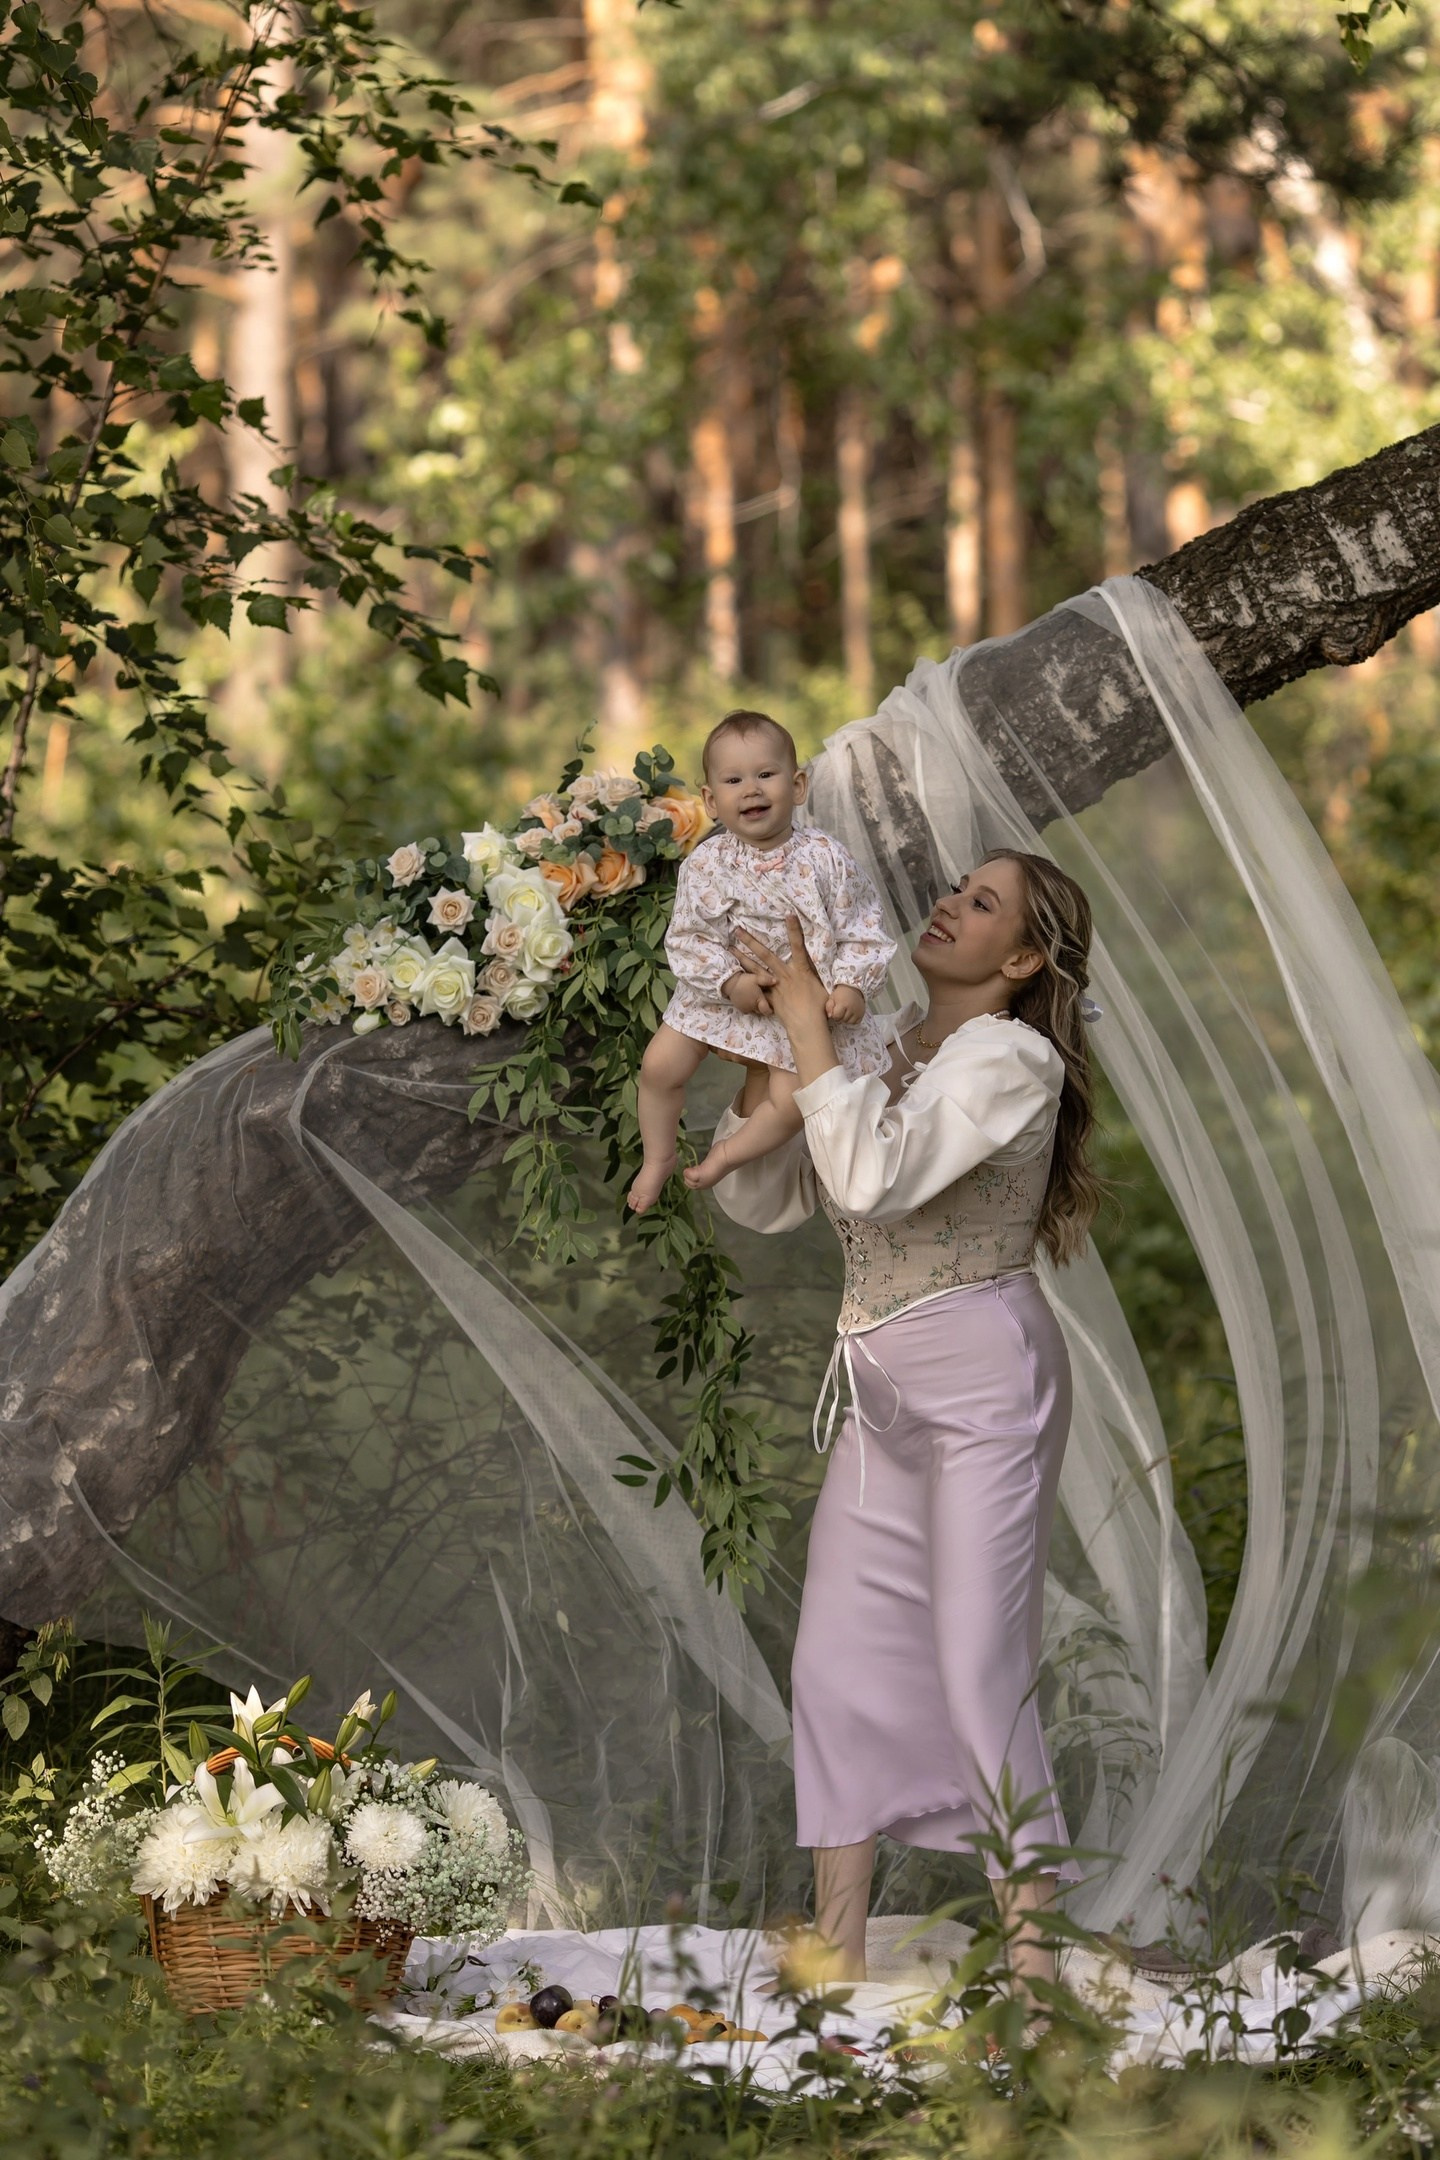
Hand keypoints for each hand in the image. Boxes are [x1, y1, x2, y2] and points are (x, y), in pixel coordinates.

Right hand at [721, 970, 773, 1015]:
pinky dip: (750, 1007)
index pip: (767, 1011)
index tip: (772, 1007)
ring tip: (756, 999)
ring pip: (755, 1011)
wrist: (729, 983)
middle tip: (765, 1000)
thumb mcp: (756, 978)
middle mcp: (752, 1007)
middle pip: (761, 1011)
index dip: (771, 1010)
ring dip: (756, 1007)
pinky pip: (748, 1010)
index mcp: (758, 1001)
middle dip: (764, 1007)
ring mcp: (746, 1009)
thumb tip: (777, 980)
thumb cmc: (745, 980)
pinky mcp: (740, 1009)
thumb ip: (767, 980)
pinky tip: (750, 1000)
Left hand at [729, 916, 829, 1030]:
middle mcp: (785, 975)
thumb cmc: (820, 1008)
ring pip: (755, 969)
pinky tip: (736, 978)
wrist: (807, 1025)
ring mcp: (774, 986)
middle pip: (766, 955)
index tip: (789, 914)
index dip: (794, 930)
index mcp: (801, 970)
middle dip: (751, 941)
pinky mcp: (769, 998)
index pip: (798, 946)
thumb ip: (818, 976)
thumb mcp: (823, 988)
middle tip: (738, 930)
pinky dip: (746, 984)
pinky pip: (756, 989)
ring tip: (730, 948)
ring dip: (742, 958)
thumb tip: (823, 966)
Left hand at [825, 983, 865, 1025]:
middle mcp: (851, 1008)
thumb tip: (830, 1016)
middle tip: (840, 1011)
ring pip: (849, 1022)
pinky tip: (850, 1014)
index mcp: (843, 1004)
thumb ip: (828, 1007)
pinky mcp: (862, 1013)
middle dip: (840, 1017)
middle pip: (843, 1020)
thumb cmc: (840, 993)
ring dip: (846, 1019)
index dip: (834, 1015)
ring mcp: (858, 1011)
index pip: (836, 1016)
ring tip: (845, 1012)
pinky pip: (856, 1022)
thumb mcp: (832, 997)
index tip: (835, 1011)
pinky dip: (853, 1020)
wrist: (853, 988)